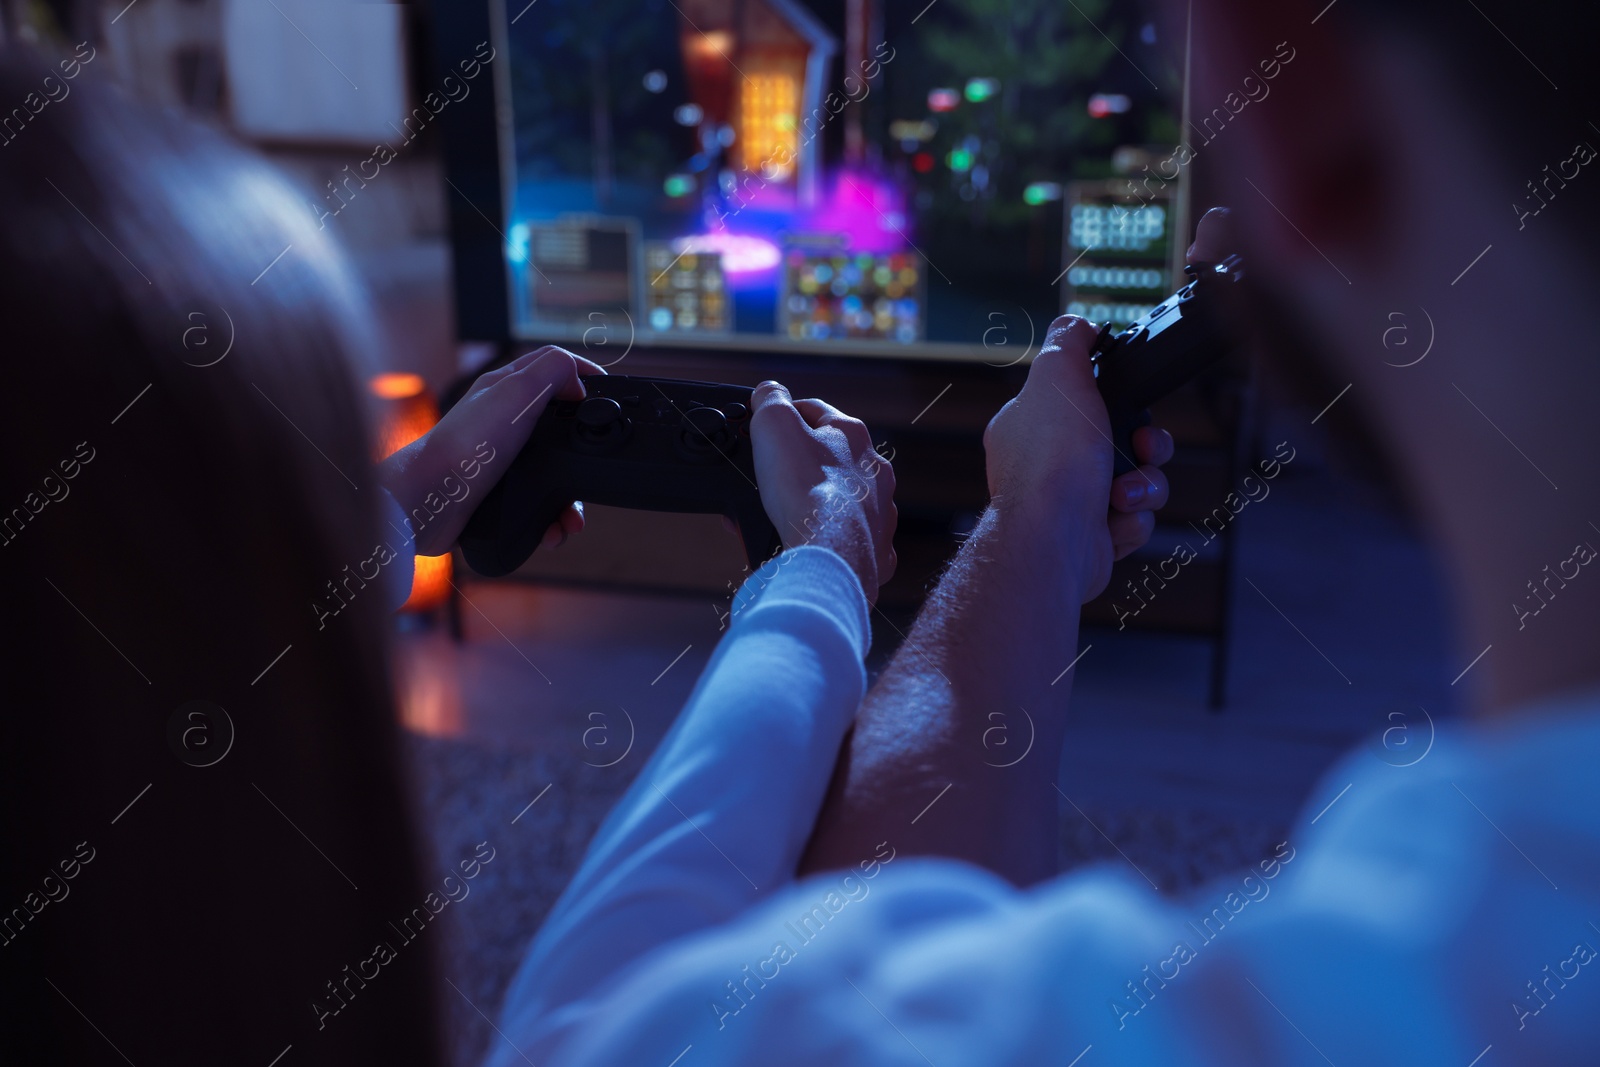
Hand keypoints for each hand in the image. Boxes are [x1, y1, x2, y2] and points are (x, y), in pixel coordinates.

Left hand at [380, 346, 603, 555]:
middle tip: (594, 465)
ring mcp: (499, 459)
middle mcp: (502, 422)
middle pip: (559, 425)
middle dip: (583, 451)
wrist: (430, 500)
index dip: (583, 376)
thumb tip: (579, 380)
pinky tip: (552, 530)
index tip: (607, 391)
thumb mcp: (517, 392)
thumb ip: (554, 371)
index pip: (553, 369)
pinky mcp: (496, 492)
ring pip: (552, 472)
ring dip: (569, 498)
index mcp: (506, 389)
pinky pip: (536, 503)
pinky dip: (550, 519)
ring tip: (572, 518)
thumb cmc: (465, 446)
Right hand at [748, 381, 896, 603]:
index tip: (763, 426)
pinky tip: (805, 543)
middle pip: (829, 458)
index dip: (784, 415)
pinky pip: (847, 539)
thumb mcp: (774, 425)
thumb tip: (770, 391)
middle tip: (767, 477)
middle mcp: (873, 471)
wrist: (831, 553)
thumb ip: (771, 400)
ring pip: (841, 500)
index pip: (815, 411)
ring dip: (812, 503)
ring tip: (780, 514)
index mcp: (852, 436)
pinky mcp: (874, 549)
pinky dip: (826, 539)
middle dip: (796, 465)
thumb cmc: (806, 489)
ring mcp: (878, 512)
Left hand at [980, 205, 1237, 599]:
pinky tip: (1114, 520)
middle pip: (1119, 441)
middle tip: (1140, 448)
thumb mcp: (1057, 375)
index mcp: (1029, 427)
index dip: (1116, 400)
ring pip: (1134, 481)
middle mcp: (1045, 466)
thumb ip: (1069, 341)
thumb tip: (1080, 324)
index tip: (1128, 401)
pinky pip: (1133, 519)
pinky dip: (1131, 519)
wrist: (1055, 538)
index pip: (1082, 401)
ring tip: (1123, 494)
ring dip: (1142, 485)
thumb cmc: (1053, 461)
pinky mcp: (1091, 537)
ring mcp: (1068, 504)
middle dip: (1143, 446)